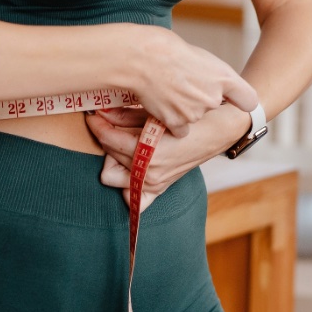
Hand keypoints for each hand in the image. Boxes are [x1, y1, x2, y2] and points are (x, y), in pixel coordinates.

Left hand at [86, 105, 207, 213]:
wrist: (218, 131)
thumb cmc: (191, 118)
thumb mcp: (155, 114)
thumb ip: (124, 116)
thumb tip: (100, 112)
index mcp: (148, 152)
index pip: (109, 139)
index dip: (97, 124)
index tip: (93, 115)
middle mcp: (149, 173)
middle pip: (108, 156)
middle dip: (108, 138)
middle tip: (116, 125)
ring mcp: (154, 184)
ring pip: (111, 176)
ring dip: (114, 159)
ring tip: (126, 144)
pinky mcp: (159, 189)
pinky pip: (133, 200)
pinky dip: (128, 187)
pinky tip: (131, 169)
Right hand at [123, 27, 256, 138]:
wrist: (139, 58)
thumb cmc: (164, 48)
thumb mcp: (198, 55)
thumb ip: (211, 74)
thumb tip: (209, 83)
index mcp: (224, 77)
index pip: (249, 100)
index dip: (240, 100)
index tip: (234, 100)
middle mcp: (214, 98)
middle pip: (213, 107)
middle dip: (201, 100)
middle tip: (183, 84)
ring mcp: (195, 113)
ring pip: (195, 117)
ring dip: (184, 109)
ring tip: (168, 89)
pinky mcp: (177, 123)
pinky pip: (180, 129)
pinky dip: (171, 121)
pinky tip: (162, 105)